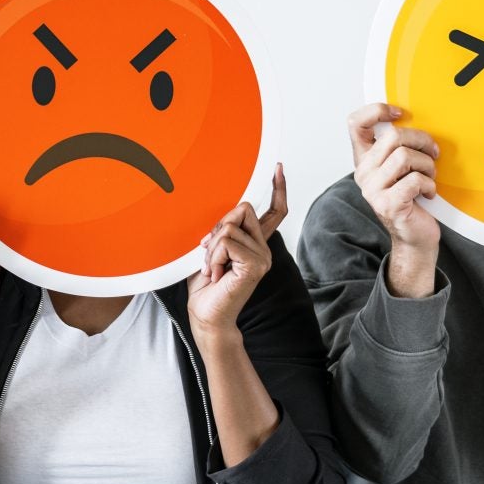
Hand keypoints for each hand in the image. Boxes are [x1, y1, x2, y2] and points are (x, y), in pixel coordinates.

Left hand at [188, 164, 288, 334]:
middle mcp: (264, 248)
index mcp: (255, 243)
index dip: (277, 188)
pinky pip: (226, 241)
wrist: (206, 315)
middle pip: (243, 208)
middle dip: (218, 226)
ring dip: (211, 247)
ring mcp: (263, 257)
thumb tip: (224, 219)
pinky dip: (213, 256)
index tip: (277, 168)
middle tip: (210, 253)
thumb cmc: (206, 286)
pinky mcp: (255, 265)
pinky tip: (216, 273)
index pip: (274, 211)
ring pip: (229, 226)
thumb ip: (222, 231)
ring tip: (212, 268)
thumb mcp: (211, 250)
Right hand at [349, 103, 440, 257]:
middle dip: (421, 140)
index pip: (356, 123)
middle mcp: (363, 173)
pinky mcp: (388, 204)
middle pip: (392, 136)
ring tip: (430, 176)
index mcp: (365, 160)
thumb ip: (399, 147)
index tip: (400, 113)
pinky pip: (414, 180)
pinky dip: (429, 185)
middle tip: (433, 152)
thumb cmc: (412, 199)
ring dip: (427, 165)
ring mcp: (373, 190)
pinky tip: (429, 193)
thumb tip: (416, 120)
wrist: (415, 237)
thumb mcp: (402, 169)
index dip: (377, 110)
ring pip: (404, 156)